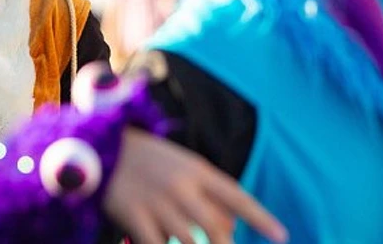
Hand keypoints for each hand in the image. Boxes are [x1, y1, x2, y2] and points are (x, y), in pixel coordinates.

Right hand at [105, 129, 288, 243]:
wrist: (101, 148)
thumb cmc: (149, 161)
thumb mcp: (183, 167)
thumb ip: (207, 195)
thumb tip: (228, 230)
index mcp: (198, 171)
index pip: (237, 197)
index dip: (261, 218)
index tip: (282, 236)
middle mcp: (182, 187)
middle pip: (215, 227)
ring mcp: (158, 202)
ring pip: (188, 241)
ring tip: (188, 240)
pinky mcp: (134, 215)